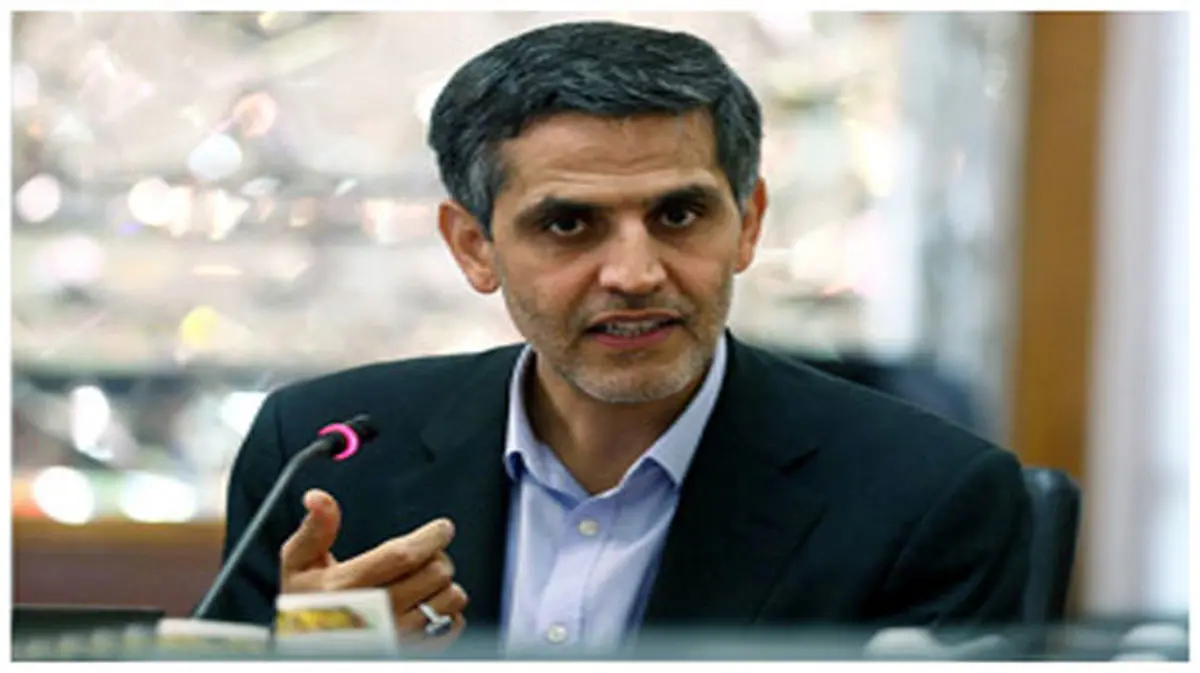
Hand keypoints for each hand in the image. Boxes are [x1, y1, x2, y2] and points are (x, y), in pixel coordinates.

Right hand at [279, 489, 468, 648]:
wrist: (309, 650)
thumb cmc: (305, 606)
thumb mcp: (297, 566)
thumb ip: (314, 530)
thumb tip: (318, 498)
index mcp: (345, 588)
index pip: (403, 555)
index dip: (430, 537)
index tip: (442, 528)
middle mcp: (374, 616)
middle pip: (434, 573)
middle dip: (437, 556)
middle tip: (426, 555)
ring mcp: (397, 638)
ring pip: (449, 598)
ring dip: (443, 583)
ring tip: (424, 580)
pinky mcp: (414, 652)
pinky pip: (452, 625)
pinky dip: (447, 612)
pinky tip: (426, 606)